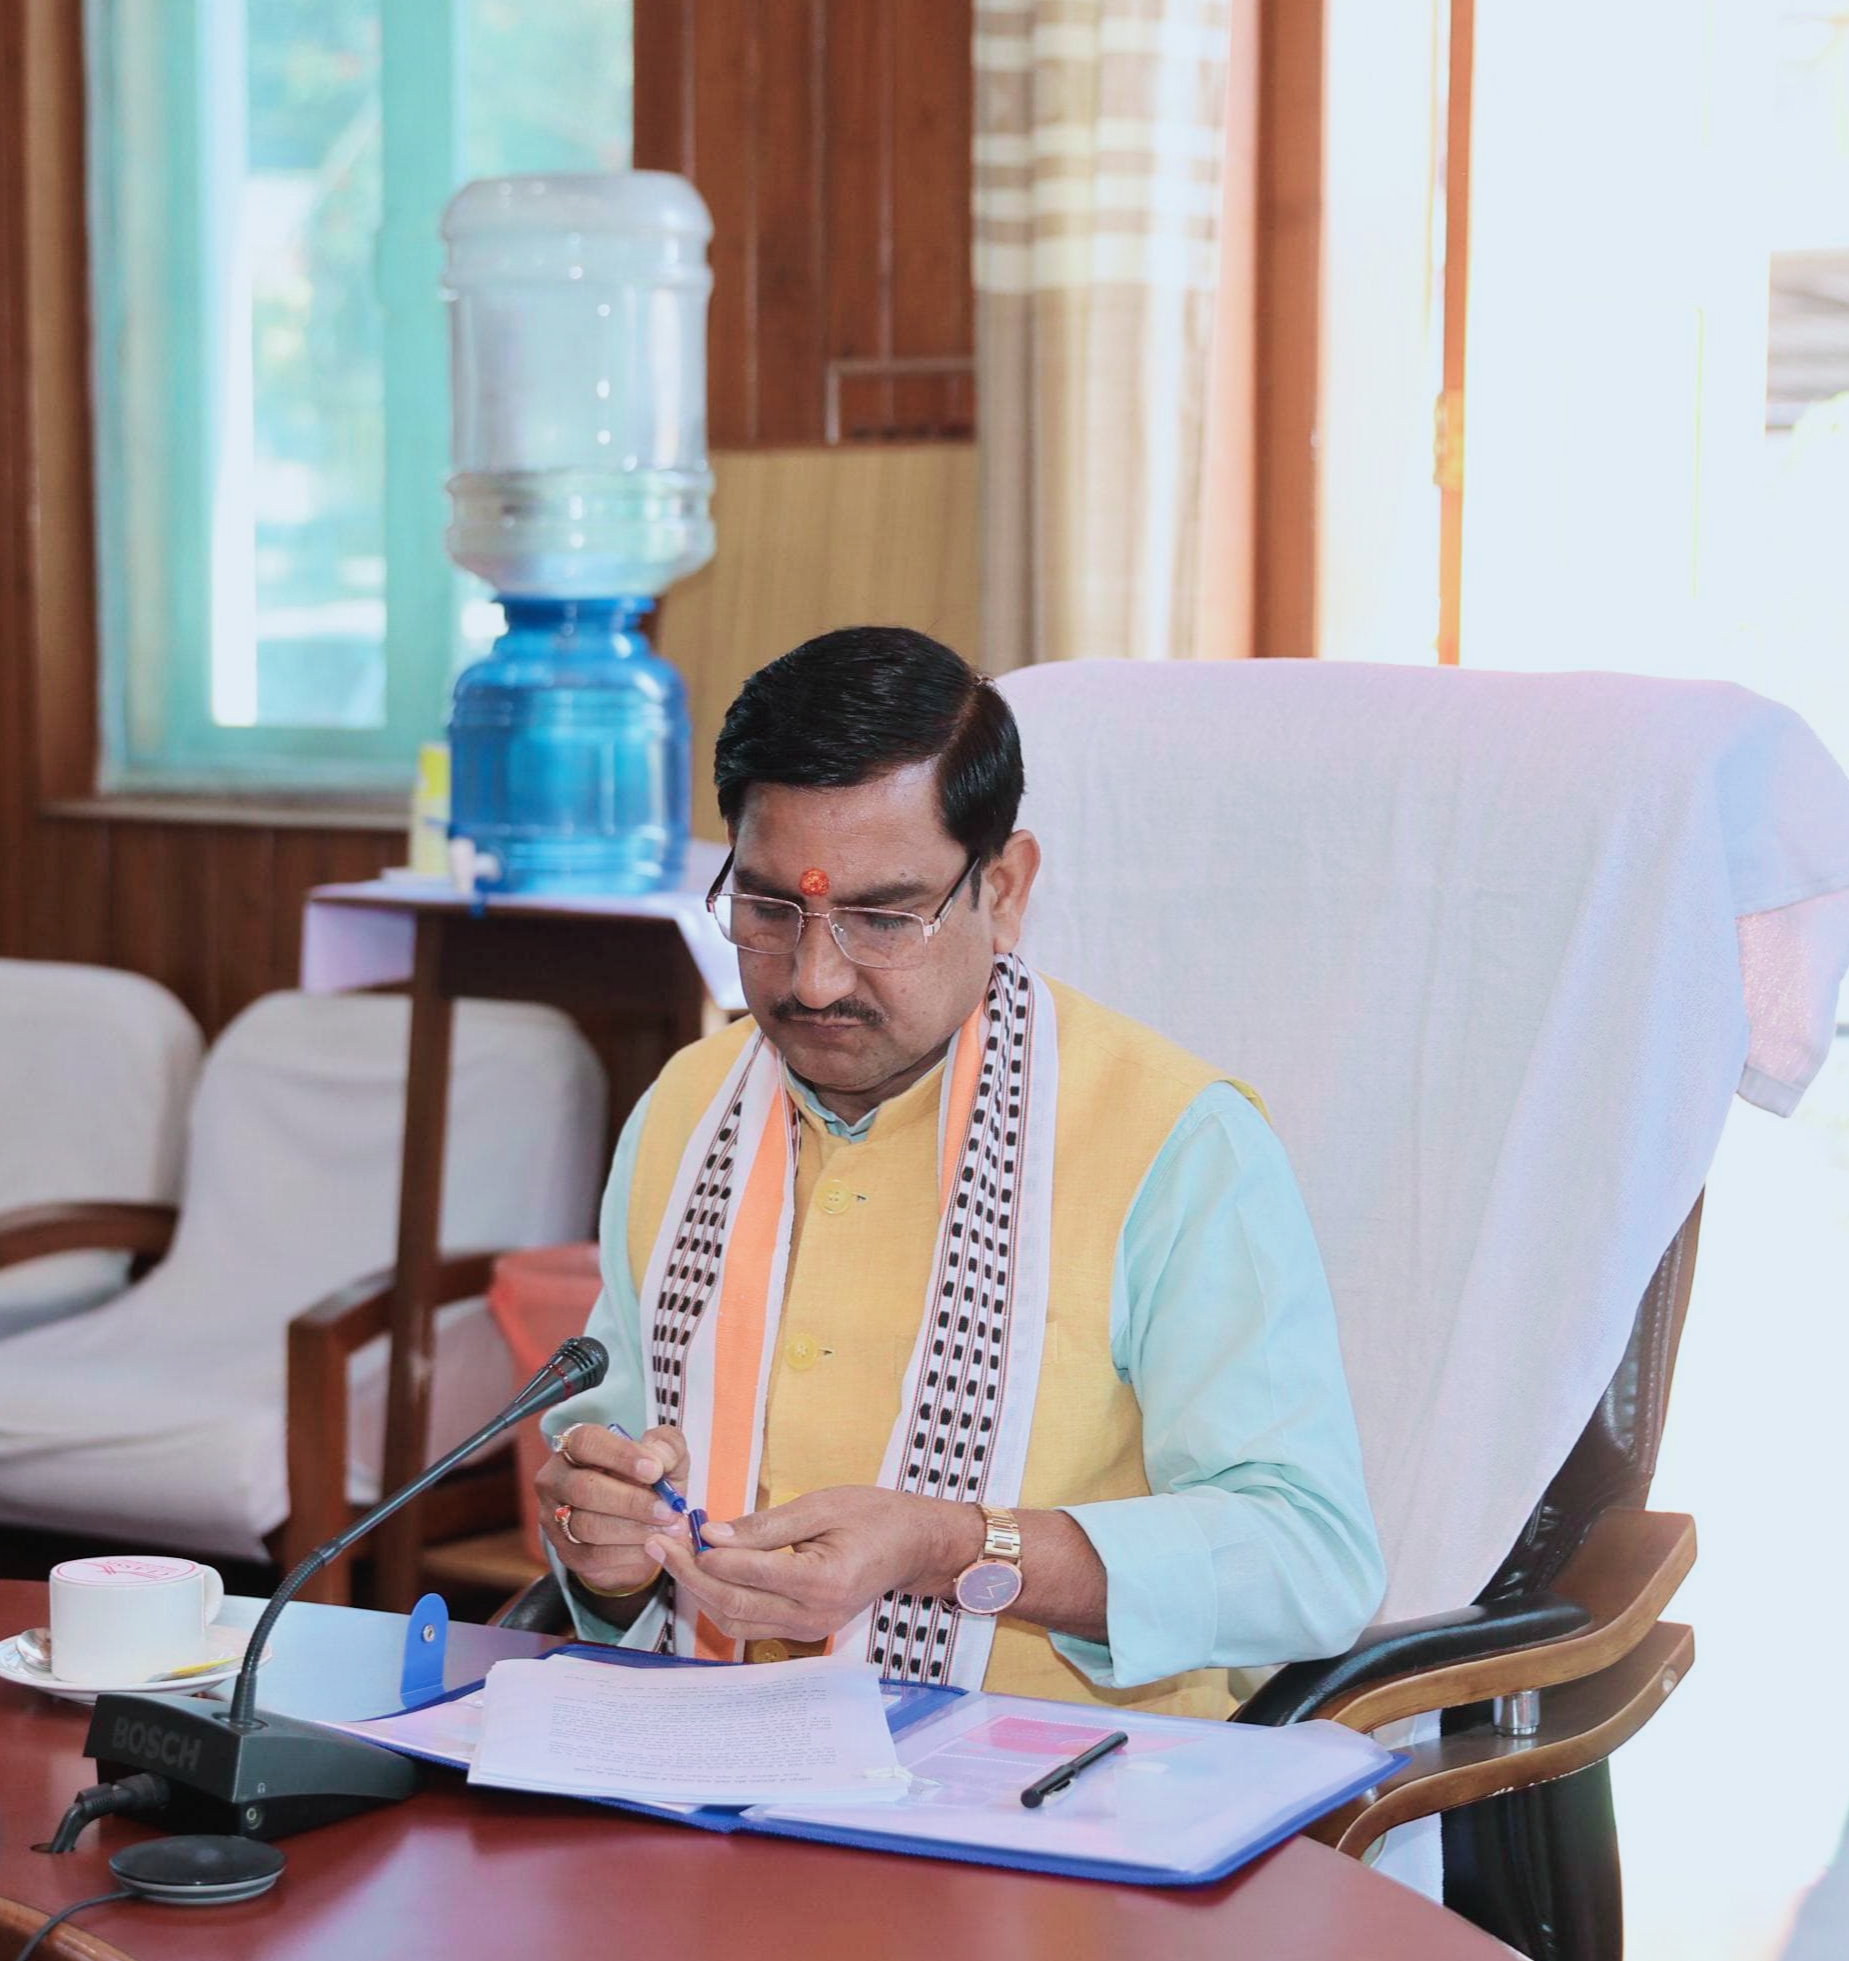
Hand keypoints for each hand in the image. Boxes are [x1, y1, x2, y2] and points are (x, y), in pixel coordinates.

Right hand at [534, 1421, 692, 1596]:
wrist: (641, 1525)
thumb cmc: (648, 1481)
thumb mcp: (665, 1457)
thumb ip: (666, 1447)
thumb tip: (659, 1459)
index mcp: (574, 1445)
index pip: (586, 1442)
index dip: (621, 1455)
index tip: (655, 1470)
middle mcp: (556, 1479)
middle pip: (584, 1488)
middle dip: (631, 1501)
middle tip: (668, 1510)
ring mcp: (554, 1518)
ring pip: (589, 1526)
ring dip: (634, 1529)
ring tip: (668, 1529)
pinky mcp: (566, 1552)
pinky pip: (595, 1556)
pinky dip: (629, 1553)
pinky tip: (654, 1546)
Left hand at [646, 1487, 982, 1643]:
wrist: (914, 1546)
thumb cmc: (873, 1515)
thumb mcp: (821, 1505)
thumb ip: (765, 1525)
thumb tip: (711, 1533)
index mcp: (823, 1580)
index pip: (748, 1574)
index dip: (705, 1554)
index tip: (673, 1530)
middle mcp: (813, 1615)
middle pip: (733, 1604)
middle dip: (690, 1574)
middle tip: (658, 1543)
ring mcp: (809, 1630)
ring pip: (736, 1622)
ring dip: (700, 1590)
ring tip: (673, 1554)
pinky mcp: (803, 1632)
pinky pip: (751, 1624)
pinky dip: (722, 1600)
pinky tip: (705, 1571)